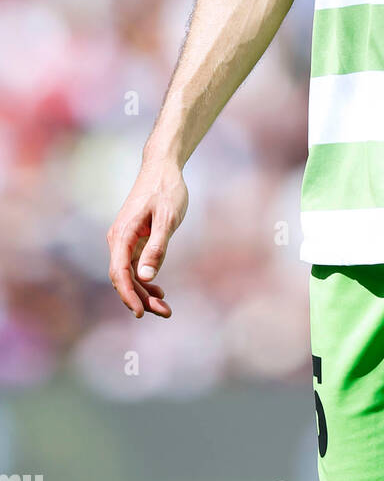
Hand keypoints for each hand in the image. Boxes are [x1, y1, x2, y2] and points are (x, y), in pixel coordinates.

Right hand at [106, 161, 188, 317]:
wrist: (162, 167)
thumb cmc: (166, 190)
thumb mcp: (167, 218)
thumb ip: (157, 247)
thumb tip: (146, 278)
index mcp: (123, 234)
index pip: (120, 273)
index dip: (128, 295)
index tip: (140, 313)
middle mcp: (119, 239)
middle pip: (124, 278)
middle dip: (141, 299)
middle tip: (165, 312)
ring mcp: (125, 240)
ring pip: (130, 274)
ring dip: (144, 293)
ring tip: (165, 308)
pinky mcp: (134, 239)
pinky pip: (135, 266)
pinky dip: (145, 280)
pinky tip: (158, 291)